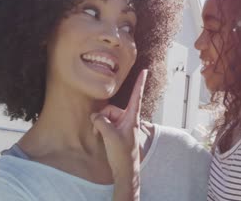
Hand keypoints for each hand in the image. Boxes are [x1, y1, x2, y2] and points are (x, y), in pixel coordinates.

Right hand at [90, 70, 147, 198]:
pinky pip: (104, 124)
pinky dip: (100, 129)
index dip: (140, 83)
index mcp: (132, 117)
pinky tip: (100, 138)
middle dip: (102, 117)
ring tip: (101, 137)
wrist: (124, 170)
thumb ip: (101, 121)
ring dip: (100, 125)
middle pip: (110, 109)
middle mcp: (127, 119)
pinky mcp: (116, 131)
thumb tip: (95, 116)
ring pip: (105, 117)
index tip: (145, 71)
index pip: (136, 96)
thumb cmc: (123, 153)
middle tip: (101, 131)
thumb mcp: (110, 136)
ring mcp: (121, 125)